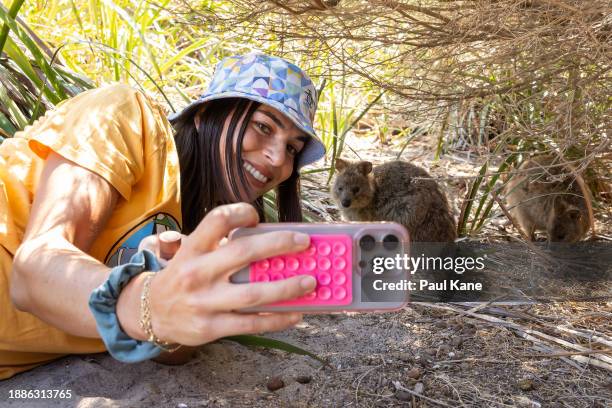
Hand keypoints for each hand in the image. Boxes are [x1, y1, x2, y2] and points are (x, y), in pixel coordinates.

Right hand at [145, 203, 315, 345]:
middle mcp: (197, 273)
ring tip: (310, 281)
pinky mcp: (211, 327)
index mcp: (192, 249)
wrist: (149, 313)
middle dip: (279, 244)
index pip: (217, 220)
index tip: (257, 217)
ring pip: (254, 294)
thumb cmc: (181, 277)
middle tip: (304, 242)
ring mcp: (204, 302)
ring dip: (287, 287)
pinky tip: (296, 313)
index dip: (241, 213)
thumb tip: (270, 241)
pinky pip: (251, 324)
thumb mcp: (191, 254)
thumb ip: (219, 246)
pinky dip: (277, 319)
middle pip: (243, 252)